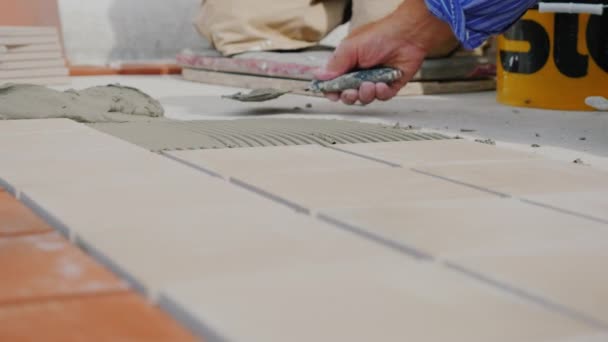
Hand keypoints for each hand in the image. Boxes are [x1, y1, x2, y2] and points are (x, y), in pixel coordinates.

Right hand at [314, 0, 456, 104]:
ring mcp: (374, 80)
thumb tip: (320, 75)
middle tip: (351, 91)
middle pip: (348, 95)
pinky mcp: (389, 85)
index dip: (332, 91)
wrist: (407, 36)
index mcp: (348, 63)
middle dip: (349, 96)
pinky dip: (381, 93)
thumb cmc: (380, 36)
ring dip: (365, 94)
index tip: (332, 93)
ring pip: (364, 98)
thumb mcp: (351, 47)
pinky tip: (381, 84)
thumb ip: (335, 63)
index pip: (334, 83)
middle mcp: (360, 73)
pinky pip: (382, 97)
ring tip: (369, 84)